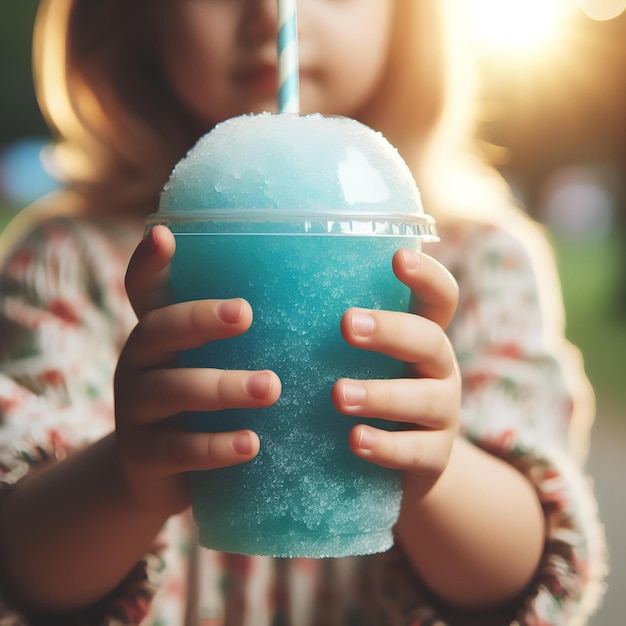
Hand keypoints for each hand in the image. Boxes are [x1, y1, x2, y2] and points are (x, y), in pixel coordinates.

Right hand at [114, 225, 280, 514]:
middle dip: (200, 319)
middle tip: (247, 313)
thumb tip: (306, 294)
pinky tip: (252, 443)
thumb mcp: (204, 365)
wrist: (158, 474)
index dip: (147, 263)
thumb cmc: (199, 406)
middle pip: (158, 331)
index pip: (142, 290)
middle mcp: (136, 364)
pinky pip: (179, 449)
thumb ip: (233, 337)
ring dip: (223, 387)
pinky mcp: (143, 456)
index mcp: (156, 335)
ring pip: (173, 390)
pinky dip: (217, 446)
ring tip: (272, 388)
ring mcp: (134, 411)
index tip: (164, 235)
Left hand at [332, 247, 459, 480]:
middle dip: (392, 331)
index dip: (428, 277)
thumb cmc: (370, 396)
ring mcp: (443, 414)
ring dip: (382, 394)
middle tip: (348, 324)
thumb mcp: (361, 361)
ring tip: (338, 395)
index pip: (440, 299)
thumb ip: (342, 335)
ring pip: (426, 399)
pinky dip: (386, 446)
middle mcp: (440, 370)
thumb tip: (269, 292)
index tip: (398, 257)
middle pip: (431, 341)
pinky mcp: (436, 457)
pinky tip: (355, 441)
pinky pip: (418, 452)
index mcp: (422, 338)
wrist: (398, 462)